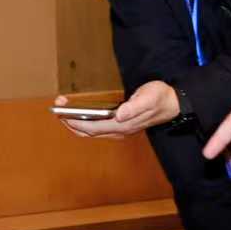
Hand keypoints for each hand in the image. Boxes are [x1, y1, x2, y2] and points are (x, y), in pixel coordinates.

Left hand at [56, 81, 178, 138]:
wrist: (173, 103)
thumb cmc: (160, 98)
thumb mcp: (149, 97)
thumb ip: (135, 106)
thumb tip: (120, 114)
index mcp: (123, 126)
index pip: (92, 128)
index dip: (75, 122)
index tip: (62, 114)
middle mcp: (119, 131)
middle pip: (88, 132)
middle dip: (71, 122)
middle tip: (57, 110)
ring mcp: (120, 130)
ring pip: (92, 132)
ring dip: (76, 123)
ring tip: (63, 112)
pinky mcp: (120, 126)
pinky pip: (97, 128)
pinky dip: (85, 123)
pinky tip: (79, 115)